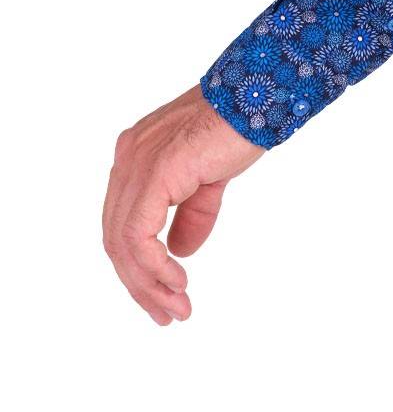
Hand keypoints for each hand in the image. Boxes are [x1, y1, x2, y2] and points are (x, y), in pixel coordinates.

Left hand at [103, 85, 263, 324]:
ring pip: (122, 240)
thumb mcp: (209, 179)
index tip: (164, 296)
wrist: (257, 98)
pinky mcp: (156, 172)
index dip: (138, 265)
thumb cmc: (238, 127)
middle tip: (167, 314)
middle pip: (115, 236)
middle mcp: (128, 158)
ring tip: (176, 307)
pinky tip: (176, 281)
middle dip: (139, 283)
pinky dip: (153, 266)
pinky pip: (138, 233)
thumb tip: (178, 251)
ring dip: (147, 283)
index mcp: (136, 155)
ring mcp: (137, 163)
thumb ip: (190, 213)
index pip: (122, 221)